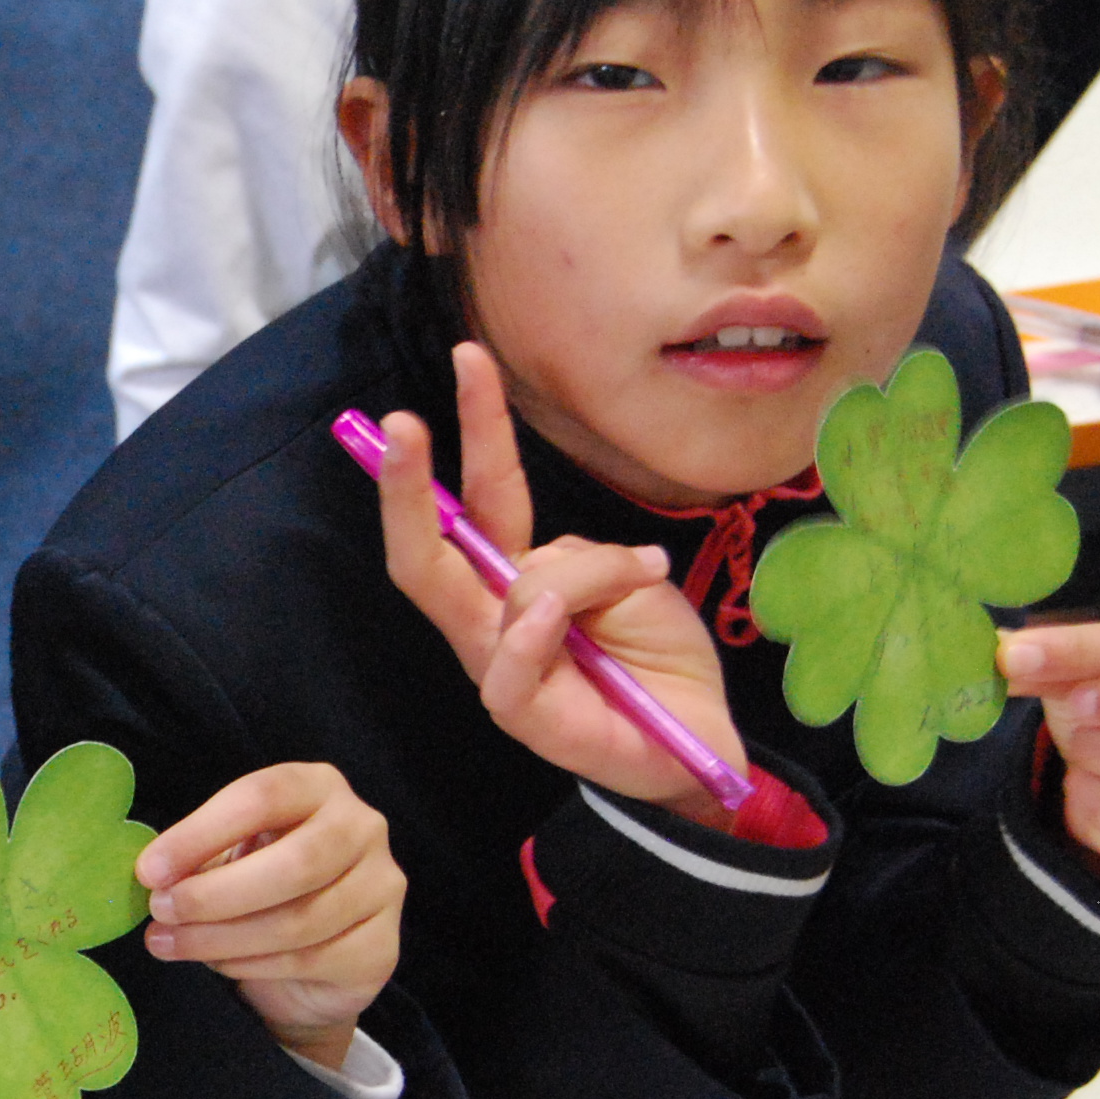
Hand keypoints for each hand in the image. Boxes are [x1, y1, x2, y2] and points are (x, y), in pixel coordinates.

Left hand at [136, 763, 403, 1071]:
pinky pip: (311, 960)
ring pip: (299, 921)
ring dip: (222, 938)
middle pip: (293, 863)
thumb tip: (154, 876)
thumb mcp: (232, 855)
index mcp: (318, 787)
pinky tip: (218, 965)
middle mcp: (362, 828)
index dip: (201, 833)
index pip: (263, 796)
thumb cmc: (263, 888)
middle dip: (215, 894)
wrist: (316, 960)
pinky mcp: (381, 947)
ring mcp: (381, 888)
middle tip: (162, 911)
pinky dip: (252, 966)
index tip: (150, 870)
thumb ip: (200, 857)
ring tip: (171, 944)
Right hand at [373, 341, 747, 825]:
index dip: (477, 427)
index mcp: (512, 580)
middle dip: (408, 486)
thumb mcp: (635, 583)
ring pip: (503, 596)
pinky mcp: (525, 719)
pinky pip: (508, 669)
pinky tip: (556, 621)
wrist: (699, 743)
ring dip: (585, 571)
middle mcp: (489, 621)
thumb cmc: (659, 659)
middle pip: (425, 556)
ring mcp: (500, 670)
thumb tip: (545, 573)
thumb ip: (582, 563)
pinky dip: (533, 634)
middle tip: (400, 422)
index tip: (471, 355)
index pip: (482, 496)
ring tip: (647, 570)